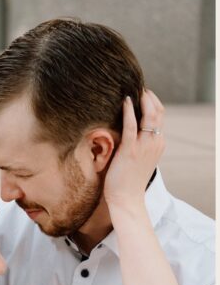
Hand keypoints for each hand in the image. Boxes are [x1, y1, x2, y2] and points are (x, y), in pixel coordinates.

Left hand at [103, 90, 164, 222]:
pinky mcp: (131, 149)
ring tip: (132, 88)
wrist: (126, 199)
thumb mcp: (138, 157)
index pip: (160, 115)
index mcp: (158, 144)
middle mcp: (155, 143)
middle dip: (149, 96)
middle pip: (158, 111)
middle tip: (137, 85)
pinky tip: (124, 100)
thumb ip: (137, 142)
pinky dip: (129, 110)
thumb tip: (127, 128)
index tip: (141, 92)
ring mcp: (145, 146)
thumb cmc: (127, 179)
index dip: (152, 101)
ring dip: (142, 99)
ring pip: (149, 115)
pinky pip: (132, 125)